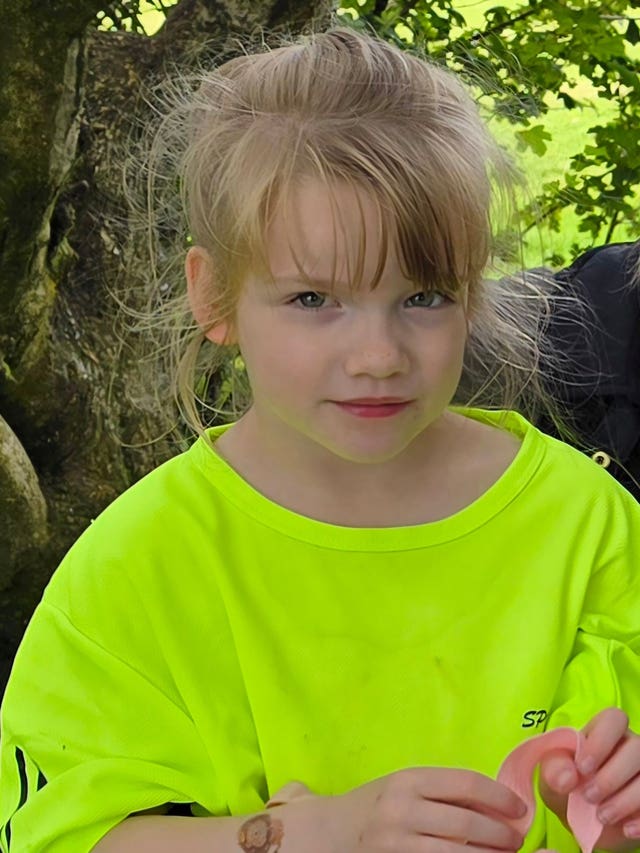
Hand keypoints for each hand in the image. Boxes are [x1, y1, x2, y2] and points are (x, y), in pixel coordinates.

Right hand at [326, 767, 525, 851]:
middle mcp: (403, 810)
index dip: (500, 797)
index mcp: (408, 780)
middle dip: (501, 834)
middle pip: (468, 821)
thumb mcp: (402, 787)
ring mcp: (398, 845)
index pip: (466, 783)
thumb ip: (441, 792)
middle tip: (517, 840)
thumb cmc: (374, 807)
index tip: (519, 809)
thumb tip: (495, 803)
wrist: (328, 834)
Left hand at [540, 708, 639, 851]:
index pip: (614, 719)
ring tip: (602, 816)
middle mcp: (630, 746)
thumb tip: (569, 776)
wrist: (583, 822)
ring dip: (625, 800)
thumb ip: (554, 769)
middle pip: (637, 747)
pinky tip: (626, 829)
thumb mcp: (552, 777)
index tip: (582, 767)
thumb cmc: (567, 787)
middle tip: (589, 796)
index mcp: (603, 732)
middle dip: (611, 776)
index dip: (601, 741)